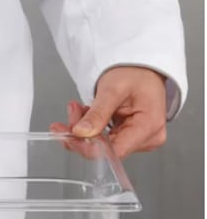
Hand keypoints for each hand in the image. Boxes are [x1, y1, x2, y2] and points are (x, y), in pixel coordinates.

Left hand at [50, 67, 166, 158]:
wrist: (141, 66)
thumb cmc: (135, 72)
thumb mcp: (113, 89)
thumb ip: (98, 113)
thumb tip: (81, 133)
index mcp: (149, 126)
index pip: (114, 151)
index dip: (88, 146)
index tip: (69, 135)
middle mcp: (147, 137)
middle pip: (105, 149)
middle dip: (82, 133)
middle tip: (72, 112)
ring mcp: (139, 139)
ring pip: (101, 145)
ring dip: (84, 129)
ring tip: (78, 108)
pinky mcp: (129, 137)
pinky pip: (104, 140)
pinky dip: (90, 127)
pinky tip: (86, 114)